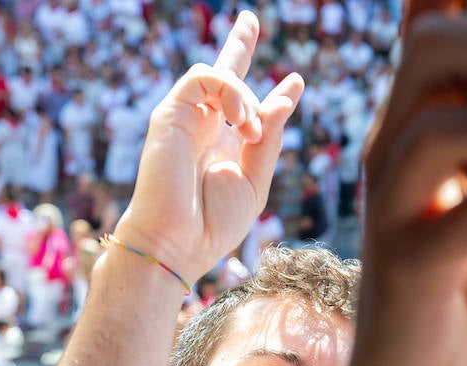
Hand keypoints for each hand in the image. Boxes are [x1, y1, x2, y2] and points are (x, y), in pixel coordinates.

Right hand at [114, 12, 303, 281]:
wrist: (178, 242)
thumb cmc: (214, 222)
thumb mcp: (256, 180)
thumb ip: (271, 138)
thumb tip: (288, 95)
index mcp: (227, 145)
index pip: (247, 107)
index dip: (272, 92)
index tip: (296, 81)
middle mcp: (206, 127)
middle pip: (222, 74)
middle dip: (238, 45)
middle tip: (250, 18)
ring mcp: (187, 117)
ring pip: (219, 75)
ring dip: (246, 98)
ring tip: (252, 130)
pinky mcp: (170, 112)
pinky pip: (202, 77)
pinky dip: (230, 91)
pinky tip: (242, 120)